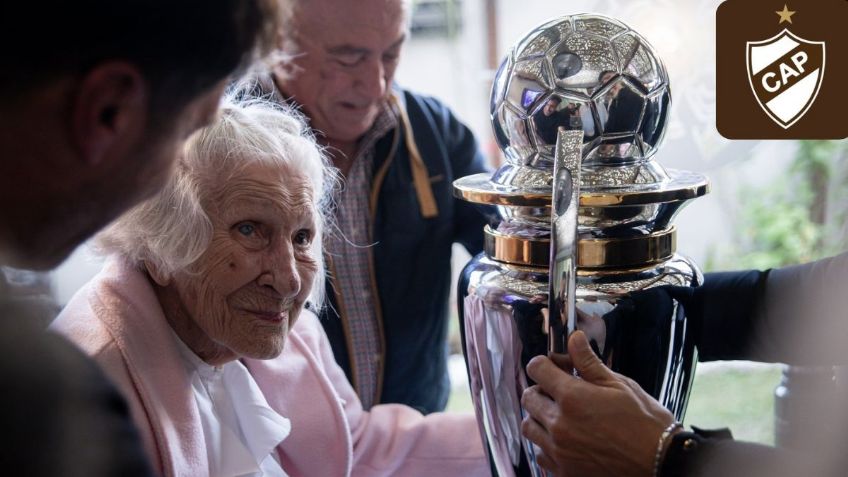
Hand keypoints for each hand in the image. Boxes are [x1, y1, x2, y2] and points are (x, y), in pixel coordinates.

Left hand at [521, 331, 675, 476]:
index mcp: (572, 397)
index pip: (537, 369)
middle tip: (560, 391)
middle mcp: (559, 424)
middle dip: (541, 389)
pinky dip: (546, 444)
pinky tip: (565, 439)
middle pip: (528, 397)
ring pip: (529, 426)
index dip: (545, 363)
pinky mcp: (563, 471)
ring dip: (539, 417)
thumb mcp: (619, 385)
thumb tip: (574, 338)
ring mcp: (559, 450)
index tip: (555, 366)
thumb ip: (589, 363)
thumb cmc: (645, 423)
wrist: (661, 464)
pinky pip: (540, 453)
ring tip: (560, 416)